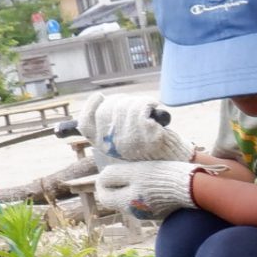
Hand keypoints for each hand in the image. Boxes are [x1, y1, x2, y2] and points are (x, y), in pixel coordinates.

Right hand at [76, 92, 190, 163]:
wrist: (171, 159)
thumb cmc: (145, 147)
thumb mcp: (121, 140)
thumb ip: (108, 128)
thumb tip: (88, 110)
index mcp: (103, 146)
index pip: (86, 124)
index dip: (90, 107)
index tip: (99, 97)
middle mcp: (113, 145)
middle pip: (107, 109)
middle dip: (121, 101)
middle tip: (134, 104)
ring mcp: (130, 140)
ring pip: (126, 106)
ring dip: (138, 102)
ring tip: (147, 109)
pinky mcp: (149, 136)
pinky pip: (143, 107)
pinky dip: (149, 103)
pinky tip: (155, 108)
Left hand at [95, 162, 209, 222]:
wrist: (192, 186)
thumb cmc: (161, 176)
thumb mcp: (134, 171)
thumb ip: (113, 175)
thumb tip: (102, 179)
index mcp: (127, 203)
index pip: (105, 197)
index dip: (101, 184)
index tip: (105, 173)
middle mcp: (136, 212)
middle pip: (118, 200)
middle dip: (116, 187)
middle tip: (120, 173)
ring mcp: (150, 213)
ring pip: (133, 201)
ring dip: (131, 190)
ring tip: (138, 175)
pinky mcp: (163, 211)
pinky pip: (147, 202)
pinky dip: (145, 193)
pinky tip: (153, 183)